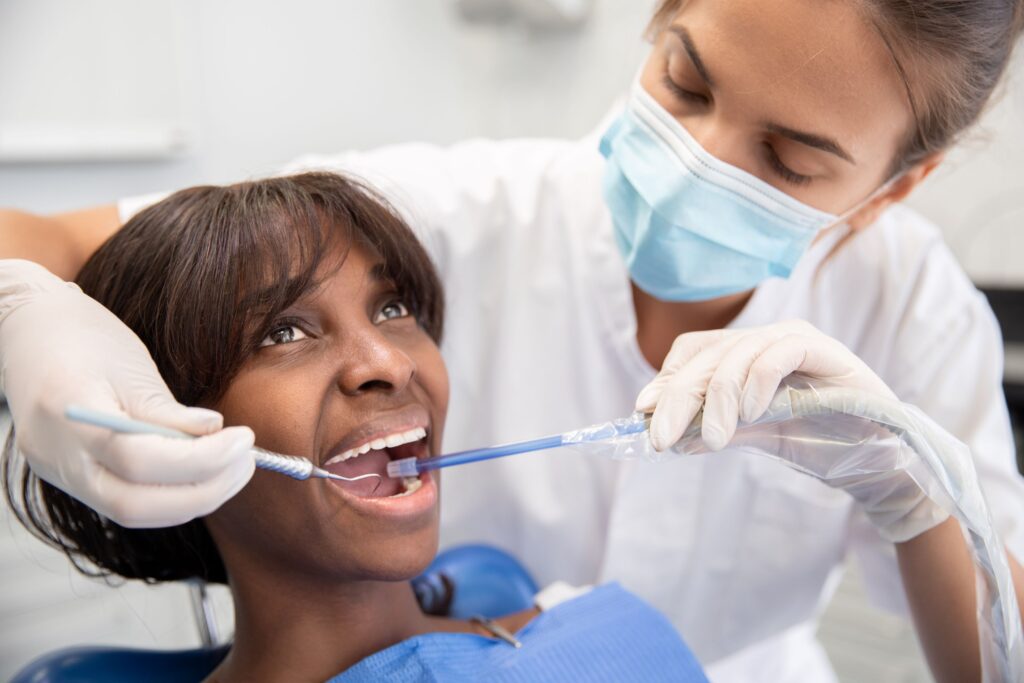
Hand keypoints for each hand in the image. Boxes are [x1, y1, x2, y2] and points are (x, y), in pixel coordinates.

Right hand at [0, 260, 254, 527]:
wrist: (26, 331)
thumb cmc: (80, 335)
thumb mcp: (129, 363)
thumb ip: (167, 409)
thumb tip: (215, 436)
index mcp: (70, 416)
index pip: (140, 460)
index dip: (201, 459)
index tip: (244, 439)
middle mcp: (59, 458)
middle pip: (135, 505)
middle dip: (203, 491)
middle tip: (248, 461)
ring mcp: (60, 473)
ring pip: (131, 513)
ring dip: (193, 499)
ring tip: (234, 466)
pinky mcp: (70, 478)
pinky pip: (125, 501)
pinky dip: (169, 494)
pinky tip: (202, 472)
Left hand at [635, 320, 947, 541]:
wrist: (877, 460)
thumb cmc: (816, 442)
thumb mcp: (752, 434)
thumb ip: (712, 427)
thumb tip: (662, 433)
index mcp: (747, 351)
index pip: (693, 352)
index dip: (665, 380)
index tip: (644, 414)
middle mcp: (768, 337)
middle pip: (706, 356)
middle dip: (678, 398)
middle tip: (661, 438)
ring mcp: (797, 339)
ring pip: (736, 356)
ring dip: (717, 401)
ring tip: (712, 440)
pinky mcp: (825, 350)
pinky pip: (777, 354)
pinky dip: (756, 383)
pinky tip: (751, 414)